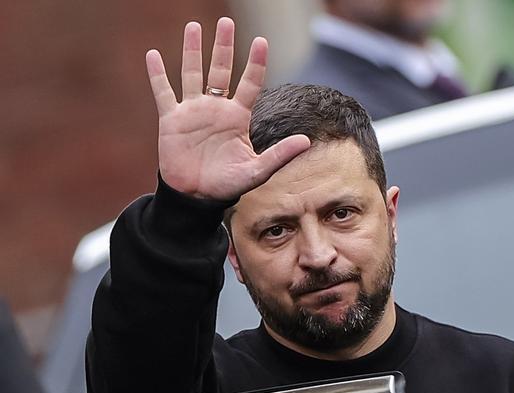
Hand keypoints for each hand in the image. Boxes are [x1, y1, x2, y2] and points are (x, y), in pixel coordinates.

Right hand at [146, 18, 310, 200]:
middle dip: (224, 46)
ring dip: (192, 50)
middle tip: (227, 21)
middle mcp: (216, 108)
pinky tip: (153, 54)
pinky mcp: (171, 119)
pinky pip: (163, 92)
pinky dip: (157, 74)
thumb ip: (280, 154)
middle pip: (221, 69)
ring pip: (192, 73)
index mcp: (238, 117)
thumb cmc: (228, 184)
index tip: (261, 41)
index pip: (250, 83)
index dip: (256, 63)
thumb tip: (307, 141)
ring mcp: (193, 111)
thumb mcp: (257, 170)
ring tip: (194, 26)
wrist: (197, 196)